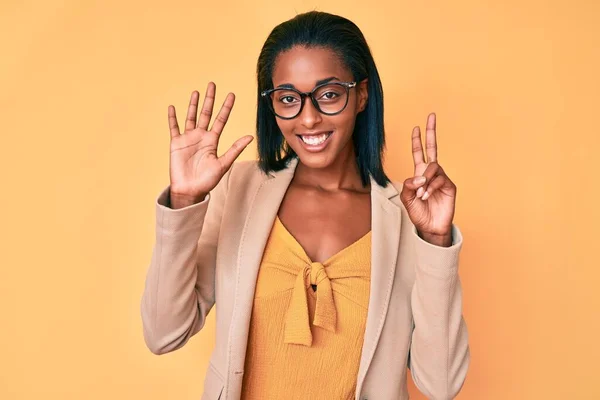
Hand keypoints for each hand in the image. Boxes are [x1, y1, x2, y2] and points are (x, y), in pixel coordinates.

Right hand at [168, 82, 253, 199]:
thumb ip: (235, 149)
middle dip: (210, 99)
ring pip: (191, 117)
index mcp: (213, 140)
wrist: (190, 190)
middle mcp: (201, 136)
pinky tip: (172, 107)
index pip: (221, 119)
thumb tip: (250, 136)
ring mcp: (188, 138)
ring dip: (193, 105)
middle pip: (206, 113)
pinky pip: (173, 127)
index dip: (226, 107)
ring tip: (196, 92)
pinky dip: (172, 118)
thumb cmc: (207, 181)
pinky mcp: (176, 143)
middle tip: (213, 84)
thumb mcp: (223, 164)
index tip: (231, 94)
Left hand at [399, 113, 455, 245]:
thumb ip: (408, 185)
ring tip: (421, 194)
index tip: (416, 127)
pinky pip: (439, 179)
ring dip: (424, 181)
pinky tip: (426, 196)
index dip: (417, 141)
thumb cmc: (418, 212)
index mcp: (420, 174)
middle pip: (432, 148)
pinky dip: (430, 187)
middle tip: (431, 116)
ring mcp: (441, 178)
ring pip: (432, 168)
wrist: (429, 227)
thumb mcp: (406, 198)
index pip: (419, 153)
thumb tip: (419, 176)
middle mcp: (431, 173)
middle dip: (431, 131)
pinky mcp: (449, 186)